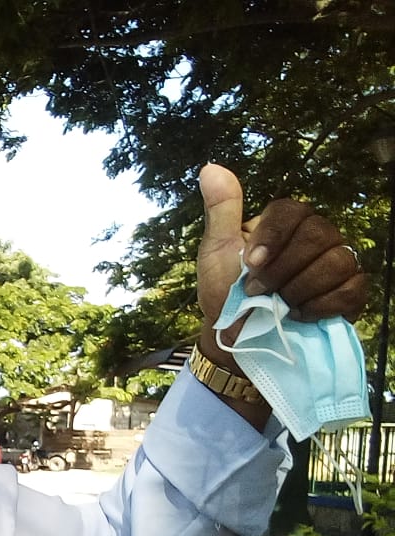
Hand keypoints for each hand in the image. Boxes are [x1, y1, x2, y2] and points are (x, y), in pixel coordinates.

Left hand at [196, 163, 366, 337]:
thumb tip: (210, 168)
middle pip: (318, 234)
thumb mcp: (215, 252)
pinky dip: (323, 306)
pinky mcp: (350, 293)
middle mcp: (315, 238)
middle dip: (283, 269)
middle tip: (257, 291)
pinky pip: (352, 289)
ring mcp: (336, 263)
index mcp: (283, 224)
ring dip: (300, 289)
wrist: (238, 339)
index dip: (273, 236)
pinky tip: (300, 315)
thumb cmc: (226, 293)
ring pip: (338, 260)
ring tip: (277, 306)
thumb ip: (221, 211)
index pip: (292, 210)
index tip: (249, 264)